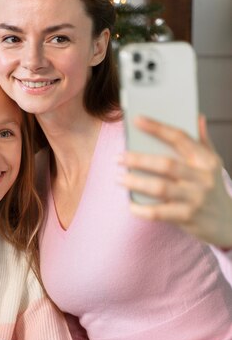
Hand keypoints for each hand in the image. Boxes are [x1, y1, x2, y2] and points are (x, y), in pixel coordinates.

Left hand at [120, 116, 231, 247]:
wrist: (228, 223)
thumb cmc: (212, 189)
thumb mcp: (213, 164)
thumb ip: (203, 142)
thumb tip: (197, 116)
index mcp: (206, 160)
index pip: (180, 138)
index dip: (157, 128)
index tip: (137, 120)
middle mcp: (202, 177)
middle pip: (166, 164)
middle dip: (138, 159)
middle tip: (118, 157)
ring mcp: (196, 198)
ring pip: (160, 188)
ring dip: (136, 182)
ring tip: (118, 178)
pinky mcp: (188, 217)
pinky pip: (159, 213)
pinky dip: (142, 209)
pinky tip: (130, 205)